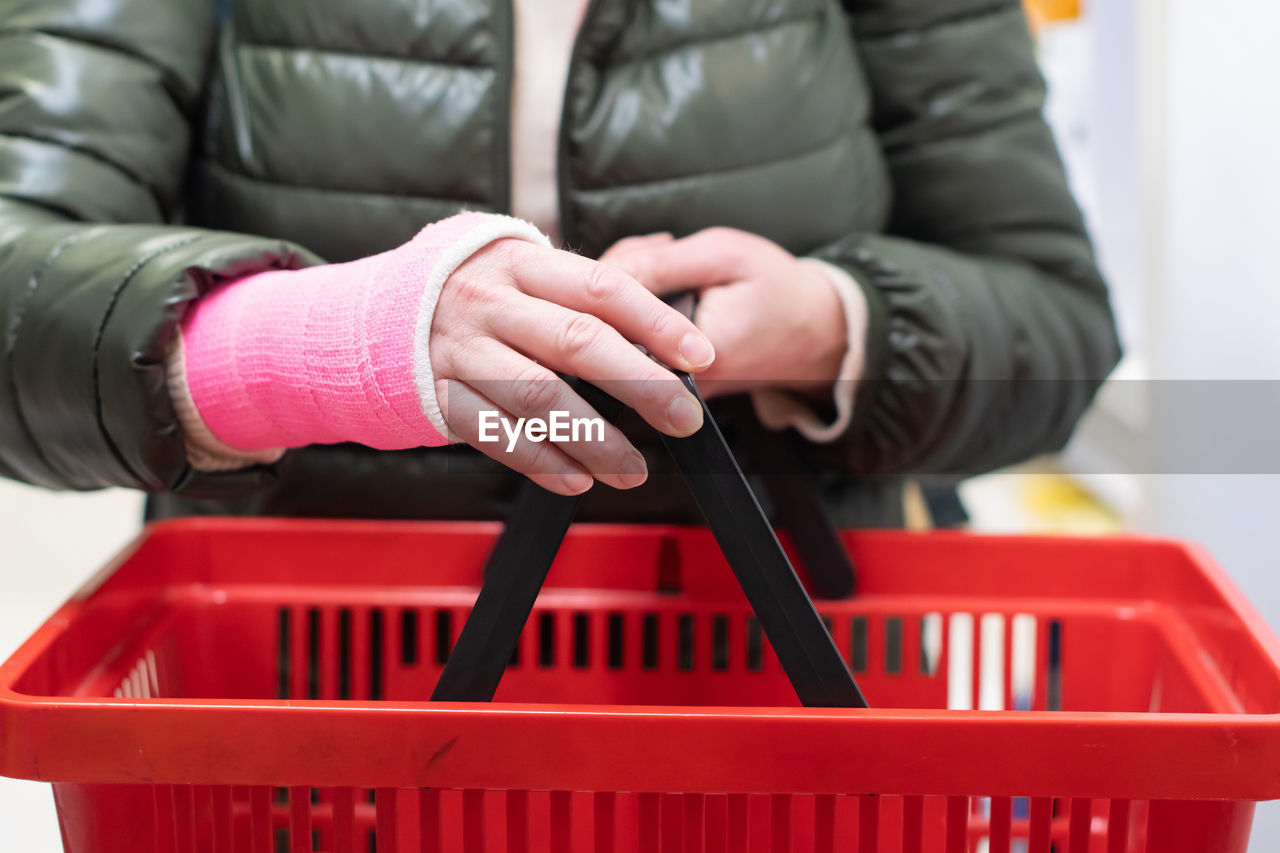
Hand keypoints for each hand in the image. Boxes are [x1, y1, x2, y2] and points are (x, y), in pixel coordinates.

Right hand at [430, 238, 715, 494]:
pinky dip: (542, 462)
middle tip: (683, 419)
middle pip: (578, 342)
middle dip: (641, 385)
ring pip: (540, 397)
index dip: (657, 323)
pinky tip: (578, 479)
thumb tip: (664, 337)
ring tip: (634, 469)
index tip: (701, 356)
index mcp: (519, 262)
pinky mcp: (437, 395)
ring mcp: (460, 349)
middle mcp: (488, 301)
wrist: (368, 319)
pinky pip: (497, 435)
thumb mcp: (517, 273)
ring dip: (596, 439)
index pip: (602, 288)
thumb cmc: (469, 296)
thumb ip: (578, 296)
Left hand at [599, 228, 848, 398]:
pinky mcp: (666, 384)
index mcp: (685, 357)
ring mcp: (666, 389)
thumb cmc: (777, 289)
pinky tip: (672, 286)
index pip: (609, 315)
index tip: (654, 250)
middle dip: (621, 278)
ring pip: (615, 331)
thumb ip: (659, 263)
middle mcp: (669, 384)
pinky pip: (632, 340)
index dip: (615, 271)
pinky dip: (642, 306)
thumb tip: (599, 271)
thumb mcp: (722, 256)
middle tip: (665, 252)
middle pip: (605, 325)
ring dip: (632, 290)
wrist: (817, 333)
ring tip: (675, 265)